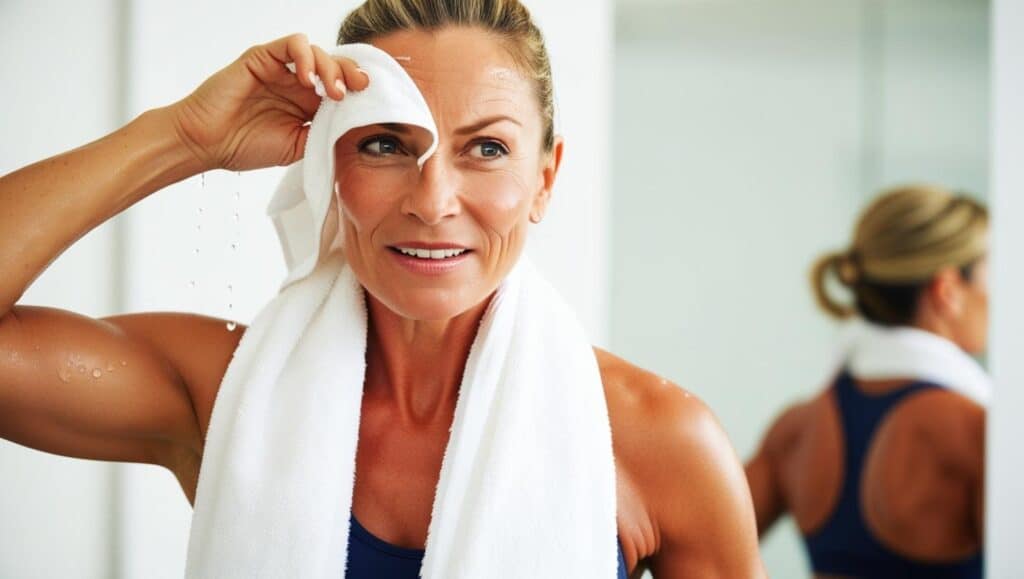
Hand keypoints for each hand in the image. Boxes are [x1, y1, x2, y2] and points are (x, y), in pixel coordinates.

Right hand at [170, 34, 369, 171]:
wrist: (207, 143)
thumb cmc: (245, 146)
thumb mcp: (297, 147)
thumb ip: (323, 134)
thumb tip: (355, 128)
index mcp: (308, 105)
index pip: (342, 88)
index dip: (358, 92)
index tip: (371, 103)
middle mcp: (297, 83)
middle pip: (336, 67)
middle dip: (352, 75)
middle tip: (359, 90)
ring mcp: (281, 69)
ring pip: (319, 53)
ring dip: (332, 69)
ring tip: (332, 92)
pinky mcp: (264, 57)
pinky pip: (293, 44)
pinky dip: (307, 56)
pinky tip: (308, 79)